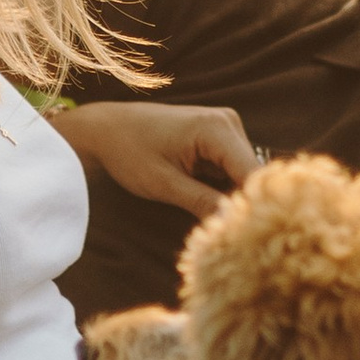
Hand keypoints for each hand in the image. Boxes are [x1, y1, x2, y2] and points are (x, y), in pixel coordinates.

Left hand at [54, 100, 261, 215]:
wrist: (105, 128)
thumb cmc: (128, 151)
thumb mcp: (164, 184)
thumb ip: (202, 202)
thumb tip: (234, 226)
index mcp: (217, 128)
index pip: (253, 174)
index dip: (254, 207)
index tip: (247, 237)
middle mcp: (228, 122)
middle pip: (252, 175)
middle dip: (243, 204)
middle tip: (228, 235)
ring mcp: (225, 128)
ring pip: (243, 174)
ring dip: (234, 198)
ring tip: (217, 223)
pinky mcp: (218, 137)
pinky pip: (231, 169)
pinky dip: (224, 189)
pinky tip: (211, 207)